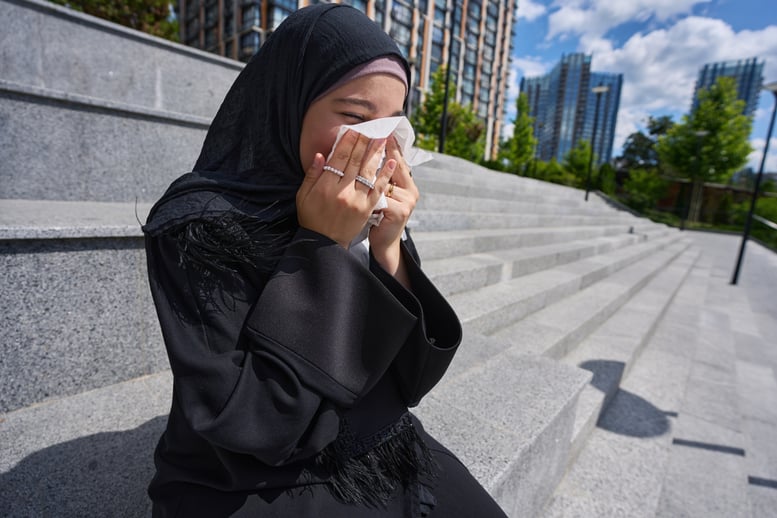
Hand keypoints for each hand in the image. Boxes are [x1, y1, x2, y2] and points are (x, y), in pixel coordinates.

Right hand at [296, 130, 395, 247]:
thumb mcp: (303, 196)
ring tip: (382, 138)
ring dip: (376, 153)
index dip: (347, 143)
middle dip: (363, 143)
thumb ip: (312, 175)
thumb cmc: (312, 218)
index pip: (338, 159)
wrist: (324, 244)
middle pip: (355, 162)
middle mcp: (342, 191)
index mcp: (325, 187)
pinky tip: (392, 161)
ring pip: (368, 172)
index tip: (353, 130)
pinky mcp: (367, 209)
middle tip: (370, 129)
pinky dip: (385, 174)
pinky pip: (378, 188)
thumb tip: (321, 155)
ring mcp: (356, 200)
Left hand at [369, 136, 418, 283]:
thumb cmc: (381, 218)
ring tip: (361, 150)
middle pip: (394, 164)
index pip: (397, 160)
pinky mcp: (398, 211)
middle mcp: (411, 190)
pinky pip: (382, 195)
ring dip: (372, 166)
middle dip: (380, 148)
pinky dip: (369, 189)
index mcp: (407, 184)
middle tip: (370, 133)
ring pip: (386, 179)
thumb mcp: (384, 196)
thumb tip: (375, 155)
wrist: (384, 244)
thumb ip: (381, 178)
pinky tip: (357, 181)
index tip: (380, 130)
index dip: (389, 145)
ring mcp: (406, 201)